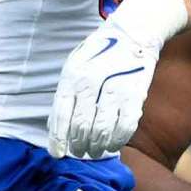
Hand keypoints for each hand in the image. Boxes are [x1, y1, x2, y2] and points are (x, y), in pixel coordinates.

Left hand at [48, 20, 159, 158]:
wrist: (133, 36)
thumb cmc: (98, 56)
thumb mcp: (74, 68)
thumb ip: (64, 97)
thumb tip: (54, 130)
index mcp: (73, 76)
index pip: (62, 115)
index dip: (58, 139)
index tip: (58, 154)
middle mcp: (92, 82)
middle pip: (81, 126)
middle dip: (78, 145)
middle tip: (80, 152)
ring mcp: (116, 88)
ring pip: (102, 130)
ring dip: (97, 147)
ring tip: (95, 151)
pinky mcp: (136, 94)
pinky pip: (125, 127)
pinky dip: (118, 140)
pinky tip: (113, 144)